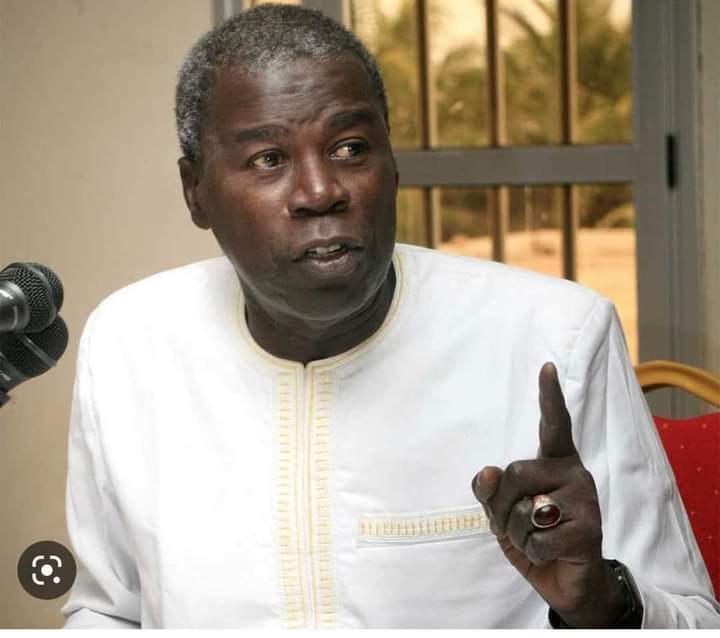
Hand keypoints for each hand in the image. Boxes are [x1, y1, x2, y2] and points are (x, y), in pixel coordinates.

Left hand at [471, 362, 626, 626]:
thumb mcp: (503, 511)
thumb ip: (491, 489)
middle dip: (502, 505)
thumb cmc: (534, 535)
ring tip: (538, 538)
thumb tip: (487, 472)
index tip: (546, 366)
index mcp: (555, 461)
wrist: (568, 581)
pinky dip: (532, 553)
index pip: (554, 424)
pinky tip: (551, 553)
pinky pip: (536, 540)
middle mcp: (574, 473)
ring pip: (524, 511)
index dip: (549, 396)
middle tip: (518, 522)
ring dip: (517, 534)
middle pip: (515, 472)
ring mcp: (585, 500)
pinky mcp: (590, 530)